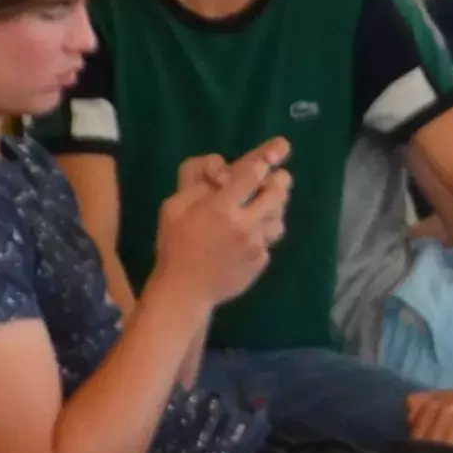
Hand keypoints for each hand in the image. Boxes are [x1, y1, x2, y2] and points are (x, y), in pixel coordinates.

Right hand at [153, 142, 292, 311]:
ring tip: (267, 207)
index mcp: (222, 207)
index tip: (263, 163)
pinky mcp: (260, 262)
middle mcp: (245, 224)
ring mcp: (256, 245)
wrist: (184, 290)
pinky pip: (269, 242)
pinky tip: (251, 236)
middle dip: (280, 182)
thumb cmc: (174, 246)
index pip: (252, 175)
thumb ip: (197, 189)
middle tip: (280, 178)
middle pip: (277, 194)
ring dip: (275, 210)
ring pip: (279, 220)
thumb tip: (221, 178)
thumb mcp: (173, 209)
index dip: (261, 165)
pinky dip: (263, 236)